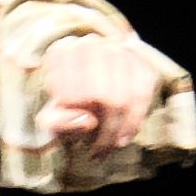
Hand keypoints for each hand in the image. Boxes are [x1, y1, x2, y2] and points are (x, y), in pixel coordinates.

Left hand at [29, 33, 167, 149]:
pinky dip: (136, 120)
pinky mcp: (140, 60)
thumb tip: (88, 121)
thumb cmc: (65, 105)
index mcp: (60, 53)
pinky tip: (126, 135)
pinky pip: (144, 95)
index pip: (72, 95)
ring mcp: (118, 47)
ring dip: (122, 129)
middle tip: (100, 152)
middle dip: (105, 132)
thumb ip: (57, 122)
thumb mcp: (50, 117)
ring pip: (128, 97)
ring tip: (113, 145)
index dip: (77, 122)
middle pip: (105, 97)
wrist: (86, 86)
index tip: (78, 140)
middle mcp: (90, 44)